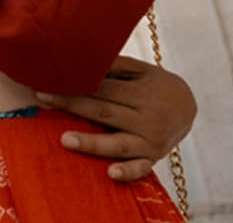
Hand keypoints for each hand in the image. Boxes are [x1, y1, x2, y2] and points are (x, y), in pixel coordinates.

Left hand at [34, 56, 196, 181]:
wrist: (189, 107)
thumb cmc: (155, 84)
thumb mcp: (140, 70)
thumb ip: (114, 66)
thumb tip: (80, 58)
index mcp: (142, 93)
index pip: (104, 89)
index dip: (76, 84)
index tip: (50, 80)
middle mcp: (147, 118)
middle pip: (104, 112)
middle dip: (72, 105)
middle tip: (43, 98)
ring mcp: (150, 141)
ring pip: (117, 144)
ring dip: (91, 143)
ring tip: (65, 139)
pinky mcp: (153, 158)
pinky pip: (140, 168)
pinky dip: (127, 172)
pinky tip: (110, 174)